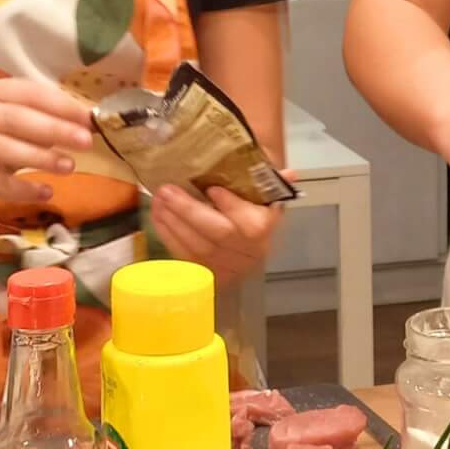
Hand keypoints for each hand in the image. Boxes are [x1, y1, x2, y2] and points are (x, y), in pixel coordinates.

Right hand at [0, 77, 95, 204]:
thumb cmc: (3, 137)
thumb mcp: (26, 122)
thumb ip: (53, 119)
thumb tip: (89, 124)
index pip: (30, 93)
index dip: (60, 105)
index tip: (88, 119)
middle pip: (16, 119)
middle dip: (53, 130)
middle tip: (85, 142)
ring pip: (2, 148)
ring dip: (39, 157)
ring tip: (69, 167)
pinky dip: (22, 188)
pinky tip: (46, 192)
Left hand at [149, 181, 284, 286]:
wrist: (250, 237)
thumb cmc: (253, 205)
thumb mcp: (265, 190)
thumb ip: (272, 180)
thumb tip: (291, 174)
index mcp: (264, 229)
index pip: (249, 223)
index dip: (231, 206)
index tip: (212, 189)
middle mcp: (248, 252)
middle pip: (217, 235)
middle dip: (189, 212)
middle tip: (167, 190)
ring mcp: (227, 266)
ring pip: (197, 247)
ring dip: (172, 222)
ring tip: (158, 198)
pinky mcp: (207, 274)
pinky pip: (184, 256)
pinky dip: (168, 235)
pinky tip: (157, 215)